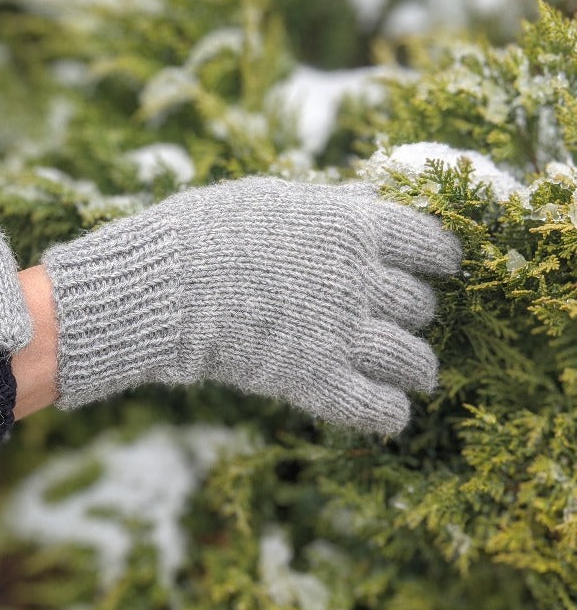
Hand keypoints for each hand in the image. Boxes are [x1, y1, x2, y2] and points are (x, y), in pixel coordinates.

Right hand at [41, 177, 460, 434]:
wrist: (167, 285)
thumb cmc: (208, 233)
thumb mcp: (275, 198)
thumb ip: (331, 203)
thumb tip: (373, 196)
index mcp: (355, 229)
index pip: (432, 245)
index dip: (441, 260)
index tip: (437, 269)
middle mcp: (362, 281)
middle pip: (421, 306)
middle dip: (413, 315)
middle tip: (397, 322)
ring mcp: (344, 335)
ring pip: (415, 361)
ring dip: (418, 369)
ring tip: (414, 376)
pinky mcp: (318, 382)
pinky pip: (381, 409)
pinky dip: (390, 412)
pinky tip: (387, 410)